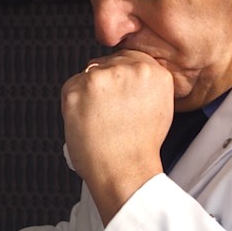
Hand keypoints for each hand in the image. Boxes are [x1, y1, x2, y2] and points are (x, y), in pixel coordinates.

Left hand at [61, 50, 174, 222]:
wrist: (123, 172)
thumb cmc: (139, 148)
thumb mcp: (161, 108)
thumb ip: (147, 85)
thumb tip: (130, 74)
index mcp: (154, 73)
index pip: (130, 58)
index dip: (122, 79)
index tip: (121, 95)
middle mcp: (129, 69)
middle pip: (108, 64)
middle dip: (106, 85)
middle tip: (111, 113)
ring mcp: (101, 77)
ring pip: (89, 75)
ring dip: (89, 93)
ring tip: (101, 120)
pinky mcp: (76, 88)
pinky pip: (71, 88)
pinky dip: (73, 104)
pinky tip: (88, 122)